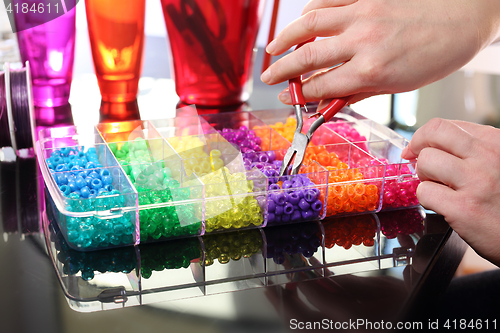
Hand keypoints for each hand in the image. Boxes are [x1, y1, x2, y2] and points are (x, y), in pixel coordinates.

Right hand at [261, 0, 499, 104]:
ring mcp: (363, 13)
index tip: (289, 99)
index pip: (321, 86)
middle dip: (282, 71)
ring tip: (272, 49)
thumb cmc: (437, 54)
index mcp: (371, 71)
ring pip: (309, 24)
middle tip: (269, 78)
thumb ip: (358, 91)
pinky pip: (328, 1)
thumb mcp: (399, 85)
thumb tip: (328, 101)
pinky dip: (310, 11)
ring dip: (285, 39)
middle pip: (307, 57)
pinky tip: (303, 21)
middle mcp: (362, 41)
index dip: (300, 95)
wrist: (466, 15)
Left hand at [402, 118, 499, 265]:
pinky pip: (425, 192)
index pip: (446, 126)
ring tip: (436, 185)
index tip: (418, 145)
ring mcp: (476, 182)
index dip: (424, 136)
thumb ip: (476, 150)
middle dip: (416, 145)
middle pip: (433, 134)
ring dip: (423, 175)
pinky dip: (426, 199)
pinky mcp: (463, 209)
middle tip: (412, 157)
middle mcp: (488, 158)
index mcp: (496, 143)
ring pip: (425, 161)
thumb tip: (436, 142)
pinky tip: (441, 204)